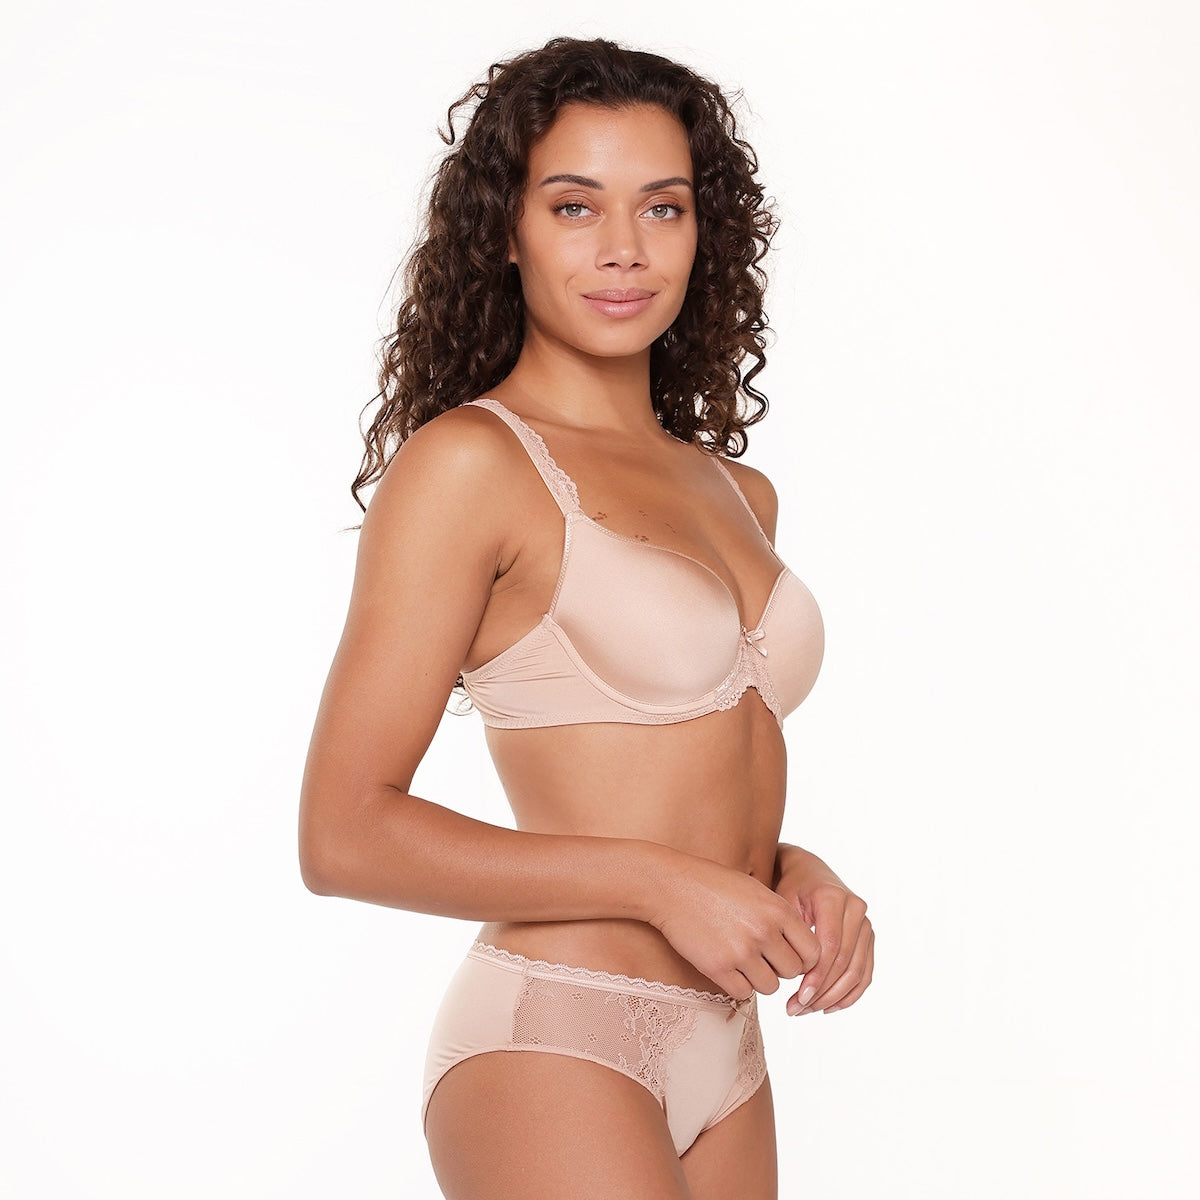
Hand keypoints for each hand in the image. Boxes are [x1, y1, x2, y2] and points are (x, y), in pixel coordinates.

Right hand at [647, 851, 821, 1000]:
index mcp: (779, 910)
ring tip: (741, 959)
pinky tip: (726, 966)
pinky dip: (737, 985)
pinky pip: (743, 993)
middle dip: (779, 968)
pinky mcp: (717, 968)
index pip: (813, 952)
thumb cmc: (716, 886)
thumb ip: (782, 918)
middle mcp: (764, 931)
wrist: (672, 886)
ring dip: (758, 978)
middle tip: (761, 957)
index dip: (803, 958)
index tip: (787, 954)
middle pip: (792, 972)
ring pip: (770, 986)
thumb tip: (807, 953)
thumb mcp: (757, 891)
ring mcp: (741, 951)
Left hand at [773, 844, 873, 1014]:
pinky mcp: (868, 938)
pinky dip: (849, 994)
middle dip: (822, 991)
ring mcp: (866, 924)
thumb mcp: (782, 902)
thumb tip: (795, 972)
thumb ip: (789, 933)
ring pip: (857, 971)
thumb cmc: (789, 888)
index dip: (816, 976)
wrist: (808, 872)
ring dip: (833, 997)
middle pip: (845, 962)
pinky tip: (827, 1007)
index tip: (798, 997)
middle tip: (797, 1008)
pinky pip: (865, 973)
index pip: (830, 946)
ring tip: (806, 1009)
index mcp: (834, 898)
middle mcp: (856, 909)